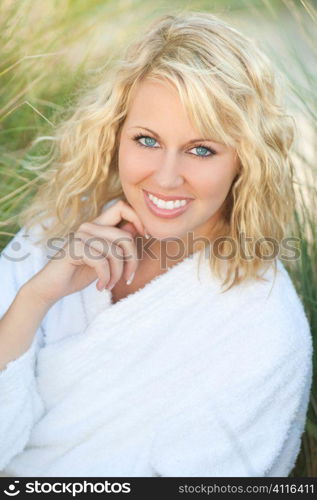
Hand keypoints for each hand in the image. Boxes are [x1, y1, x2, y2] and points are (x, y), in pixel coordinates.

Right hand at [23, 200, 146, 305]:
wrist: (52, 287)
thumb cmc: (79, 273)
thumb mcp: (105, 258)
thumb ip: (118, 244)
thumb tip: (139, 229)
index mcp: (98, 226)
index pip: (121, 207)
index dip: (138, 219)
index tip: (144, 238)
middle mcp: (89, 227)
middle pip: (125, 237)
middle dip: (132, 261)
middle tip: (127, 278)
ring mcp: (80, 236)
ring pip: (115, 253)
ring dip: (117, 275)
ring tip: (109, 284)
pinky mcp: (74, 248)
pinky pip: (102, 262)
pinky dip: (105, 278)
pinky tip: (100, 286)